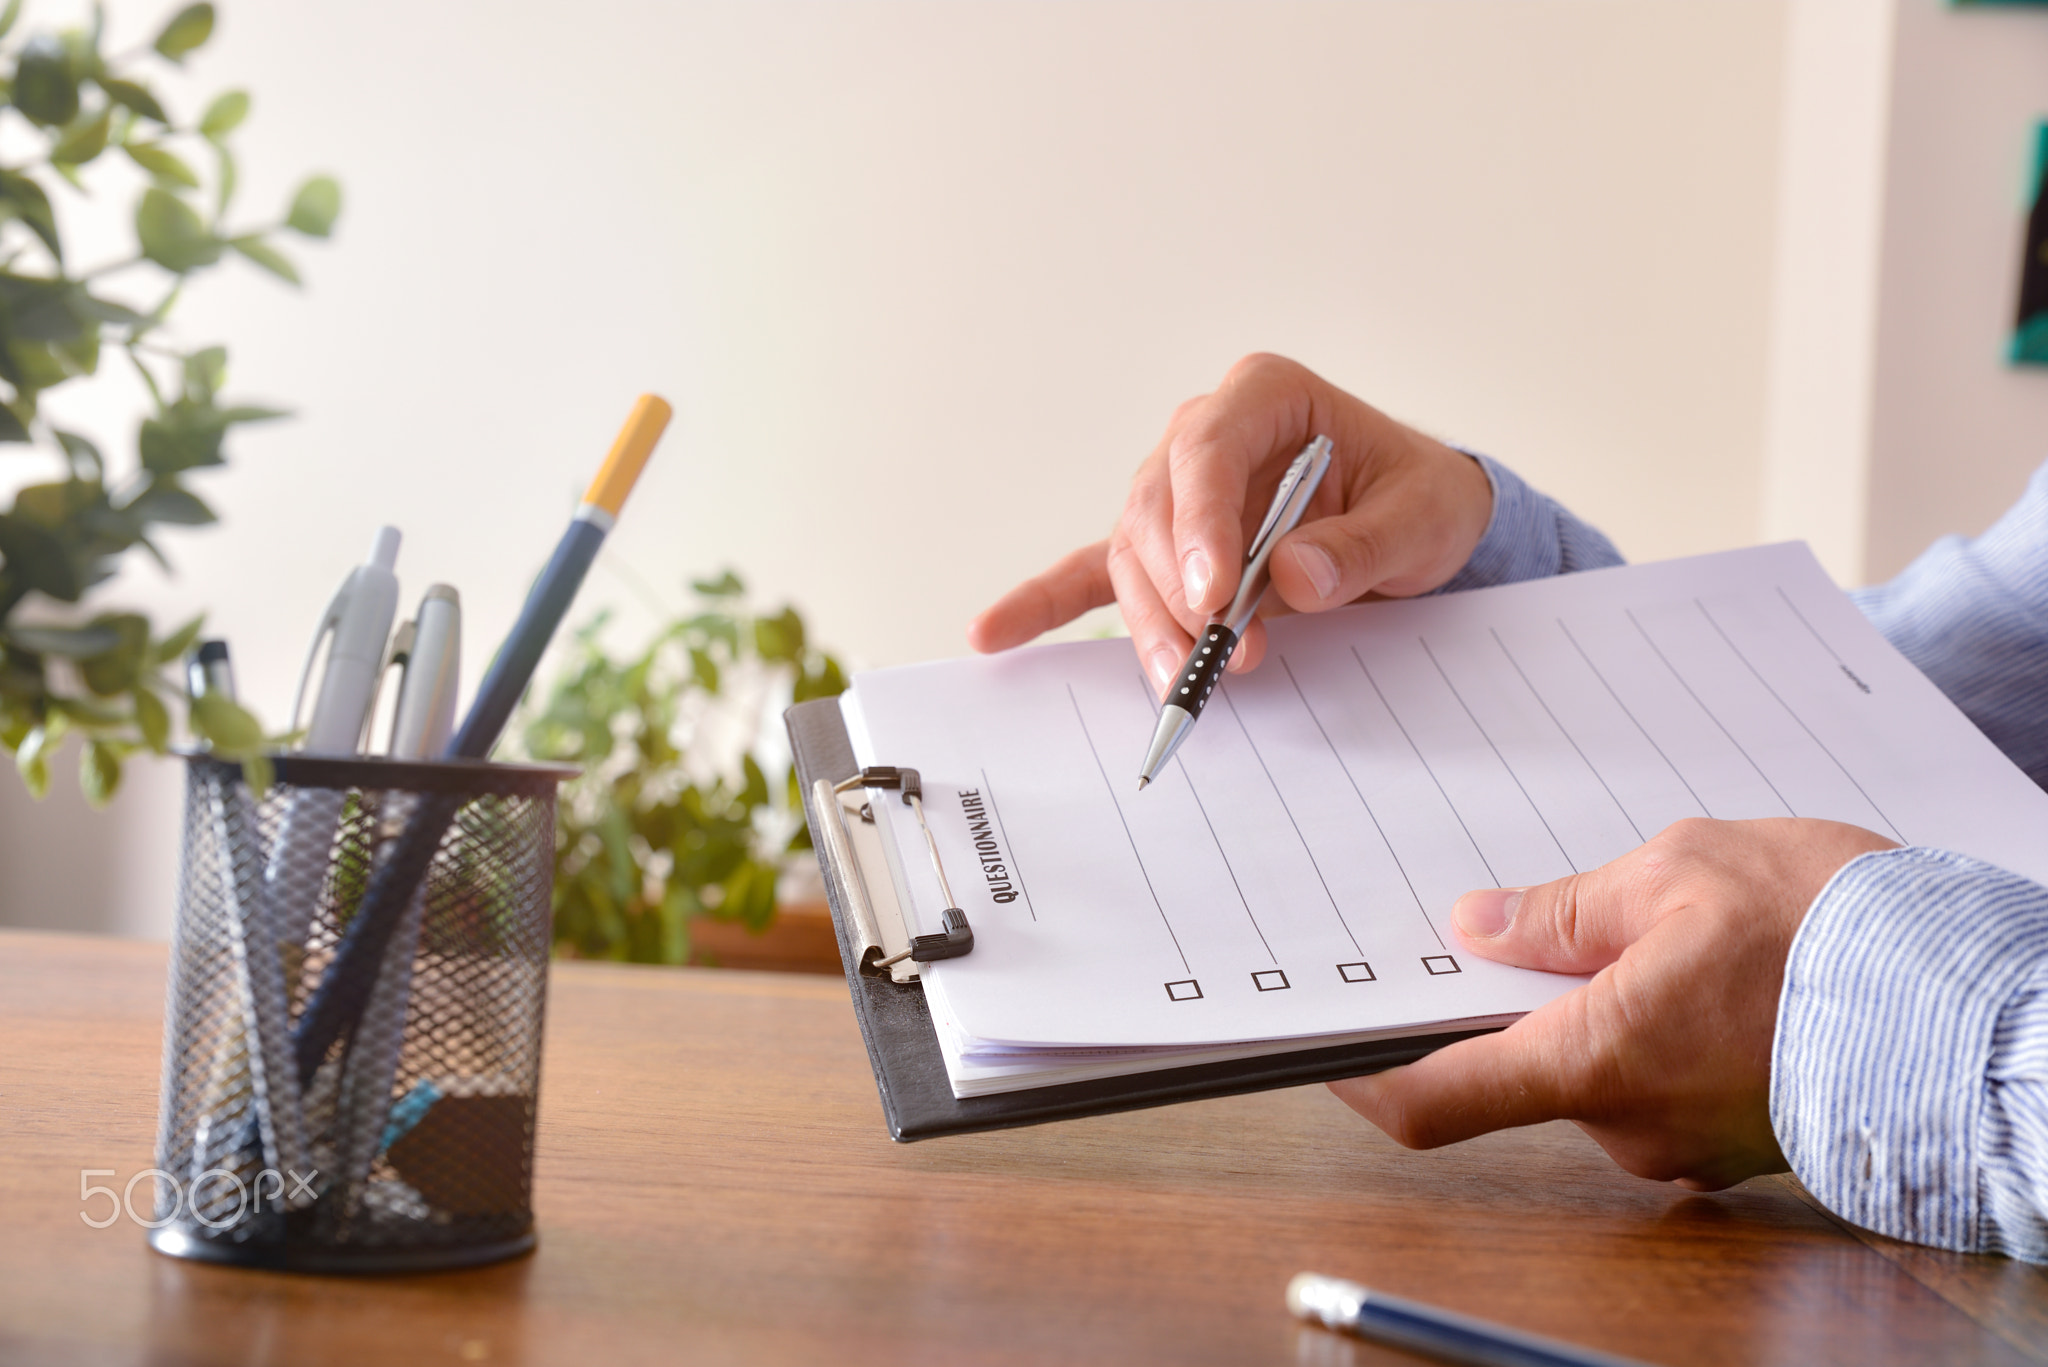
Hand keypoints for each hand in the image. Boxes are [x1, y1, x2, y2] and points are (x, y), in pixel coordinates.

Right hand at [966, 353, 1493, 697]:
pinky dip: (1047, 604)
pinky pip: (1093, 574)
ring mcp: (1177, 494)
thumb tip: (1294, 575)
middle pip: (1156, 508)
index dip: (1200, 520)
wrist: (1412, 517)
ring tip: (1184, 678)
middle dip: (1176, 589)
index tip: (1216, 595)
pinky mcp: (1166, 548)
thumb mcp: (1424, 516)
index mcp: (1265, 397)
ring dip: (1151, 621)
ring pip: (1129, 552)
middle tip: (1216, 653)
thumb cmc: (1418, 498)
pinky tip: (995, 634)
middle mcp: (1206, 436)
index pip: (1206, 448)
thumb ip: (1366, 545)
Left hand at [1329, 818, 1898, 1190]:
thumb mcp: (1678, 873)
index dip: (1358, 1074)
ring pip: (1588, 1068)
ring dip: (1581, 1004)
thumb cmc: (1835, 932)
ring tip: (1623, 920)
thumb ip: (1563, 911)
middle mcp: (1627, 1124)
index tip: (1314, 1039)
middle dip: (1498, 1001)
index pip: (1432, 1100)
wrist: (1981, 1006)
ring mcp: (1682, 1141)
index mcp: (1594, 1060)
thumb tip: (1481, 926)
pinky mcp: (1732, 1135)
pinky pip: (1650, 1079)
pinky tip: (1678, 963)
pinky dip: (1637, 1025)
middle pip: (1510, 1071)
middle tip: (1495, 924)